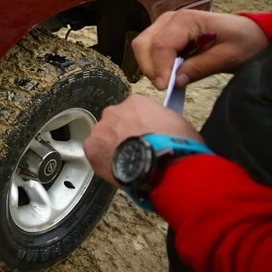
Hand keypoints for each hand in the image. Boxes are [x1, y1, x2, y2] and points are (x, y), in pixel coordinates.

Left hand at [84, 94, 203, 186]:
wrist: (162, 163)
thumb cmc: (177, 146)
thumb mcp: (179, 124)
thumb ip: (163, 121)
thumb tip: (162, 128)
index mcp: (136, 102)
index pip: (134, 111)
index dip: (141, 126)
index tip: (146, 136)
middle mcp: (115, 111)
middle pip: (117, 122)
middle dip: (124, 135)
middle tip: (136, 150)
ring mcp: (101, 129)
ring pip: (104, 137)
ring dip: (113, 147)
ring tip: (128, 163)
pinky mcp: (92, 148)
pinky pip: (95, 154)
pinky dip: (104, 161)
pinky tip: (117, 169)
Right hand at [133, 9, 267, 88]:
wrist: (248, 33)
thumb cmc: (242, 42)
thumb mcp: (227, 57)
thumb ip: (200, 68)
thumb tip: (174, 82)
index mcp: (186, 20)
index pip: (162, 45)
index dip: (160, 68)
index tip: (164, 88)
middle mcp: (169, 19)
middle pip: (143, 43)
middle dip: (149, 68)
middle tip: (163, 87)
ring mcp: (164, 25)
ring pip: (141, 46)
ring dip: (149, 66)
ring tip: (165, 81)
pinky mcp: (164, 33)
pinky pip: (149, 48)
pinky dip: (153, 63)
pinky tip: (167, 73)